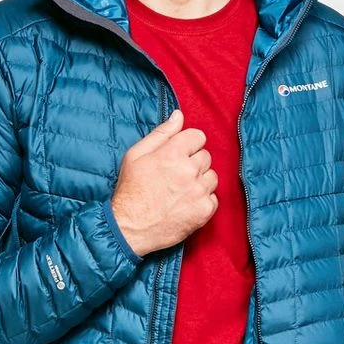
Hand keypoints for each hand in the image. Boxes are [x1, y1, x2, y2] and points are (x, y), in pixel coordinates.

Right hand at [110, 108, 218, 256]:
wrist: (130, 228)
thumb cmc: (130, 191)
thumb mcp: (136, 155)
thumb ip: (161, 133)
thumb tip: (179, 115)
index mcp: (172, 153)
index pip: (198, 136)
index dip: (188, 145)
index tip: (178, 156)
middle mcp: (189, 170)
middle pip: (206, 156)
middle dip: (193, 163)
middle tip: (175, 176)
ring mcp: (198, 191)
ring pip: (212, 177)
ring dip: (200, 181)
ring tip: (181, 191)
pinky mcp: (204, 210)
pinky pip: (214, 198)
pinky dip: (203, 201)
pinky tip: (186, 204)